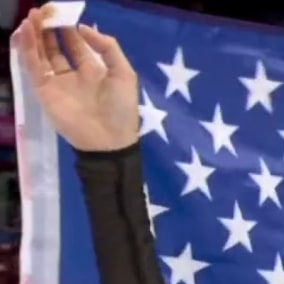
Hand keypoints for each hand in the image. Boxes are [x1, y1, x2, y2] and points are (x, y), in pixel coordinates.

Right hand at [12, 6, 138, 151]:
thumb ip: (108, 48)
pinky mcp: (44, 91)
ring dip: (35, 35)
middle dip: (48, 29)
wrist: (109, 140)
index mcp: (93, 71)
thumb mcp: (124, 73)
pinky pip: (34, 67)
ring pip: (41, 54)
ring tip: (32, 17)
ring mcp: (57, 83)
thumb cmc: (121, 107)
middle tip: (42, 11)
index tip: (61, 13)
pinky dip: (29, 49)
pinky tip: (27, 32)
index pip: (75, 45)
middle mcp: (72, 75)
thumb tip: (84, 28)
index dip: (68, 28)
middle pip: (55, 47)